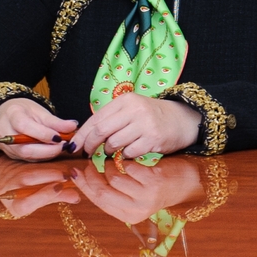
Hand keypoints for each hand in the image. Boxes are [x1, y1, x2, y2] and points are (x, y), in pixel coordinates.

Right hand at [0, 97, 78, 160]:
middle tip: (64, 146)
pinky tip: (53, 152)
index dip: (43, 134)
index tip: (59, 137)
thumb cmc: (25, 112)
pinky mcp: (12, 156)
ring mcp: (7, 147)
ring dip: (47, 155)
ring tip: (61, 147)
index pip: (24, 126)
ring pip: (27, 157)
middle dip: (47, 150)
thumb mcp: (39, 111)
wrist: (6, 117)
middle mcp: (5, 133)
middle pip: (25, 148)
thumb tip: (72, 127)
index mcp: (11, 115)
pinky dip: (43, 157)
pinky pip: (28, 160)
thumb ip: (55, 121)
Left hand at [0, 158, 79, 217]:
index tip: (59, 187)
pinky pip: (27, 162)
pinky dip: (44, 162)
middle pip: (27, 182)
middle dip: (49, 177)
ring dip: (48, 169)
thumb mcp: (38, 200)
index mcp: (16, 207)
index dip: (44, 195)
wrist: (2, 179)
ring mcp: (9, 176)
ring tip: (64, 169)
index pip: (25, 204)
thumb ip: (56, 197)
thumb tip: (77, 197)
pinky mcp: (9, 163)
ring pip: (28, 171)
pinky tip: (56, 162)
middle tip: (67, 175)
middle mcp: (9, 191)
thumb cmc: (23, 193)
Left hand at [68, 91, 200, 160]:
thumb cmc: (151, 117)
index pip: (96, 118)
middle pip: (101, 131)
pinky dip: (125, 156)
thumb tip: (84, 136)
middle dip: (90, 145)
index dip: (82, 135)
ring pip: (114, 143)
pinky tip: (129, 153)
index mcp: (125, 100)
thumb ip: (111, 119)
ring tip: (113, 152)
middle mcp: (135, 109)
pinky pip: (130, 152)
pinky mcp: (154, 138)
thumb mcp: (131, 111)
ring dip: (109, 152)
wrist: (183, 120)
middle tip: (87, 154)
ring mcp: (145, 123)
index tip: (74, 146)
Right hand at [69, 154, 205, 225]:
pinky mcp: (154, 181)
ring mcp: (146, 196)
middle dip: (91, 175)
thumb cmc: (156, 185)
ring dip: (108, 165)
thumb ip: (113, 191)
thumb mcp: (134, 194)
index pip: (98, 201)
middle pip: (102, 192)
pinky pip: (128, 168)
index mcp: (127, 215)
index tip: (74, 172)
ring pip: (114, 178)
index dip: (84, 186)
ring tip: (107, 157)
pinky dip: (123, 160)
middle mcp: (136, 210)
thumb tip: (82, 178)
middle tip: (87, 161)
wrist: (187, 182)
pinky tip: (124, 155)